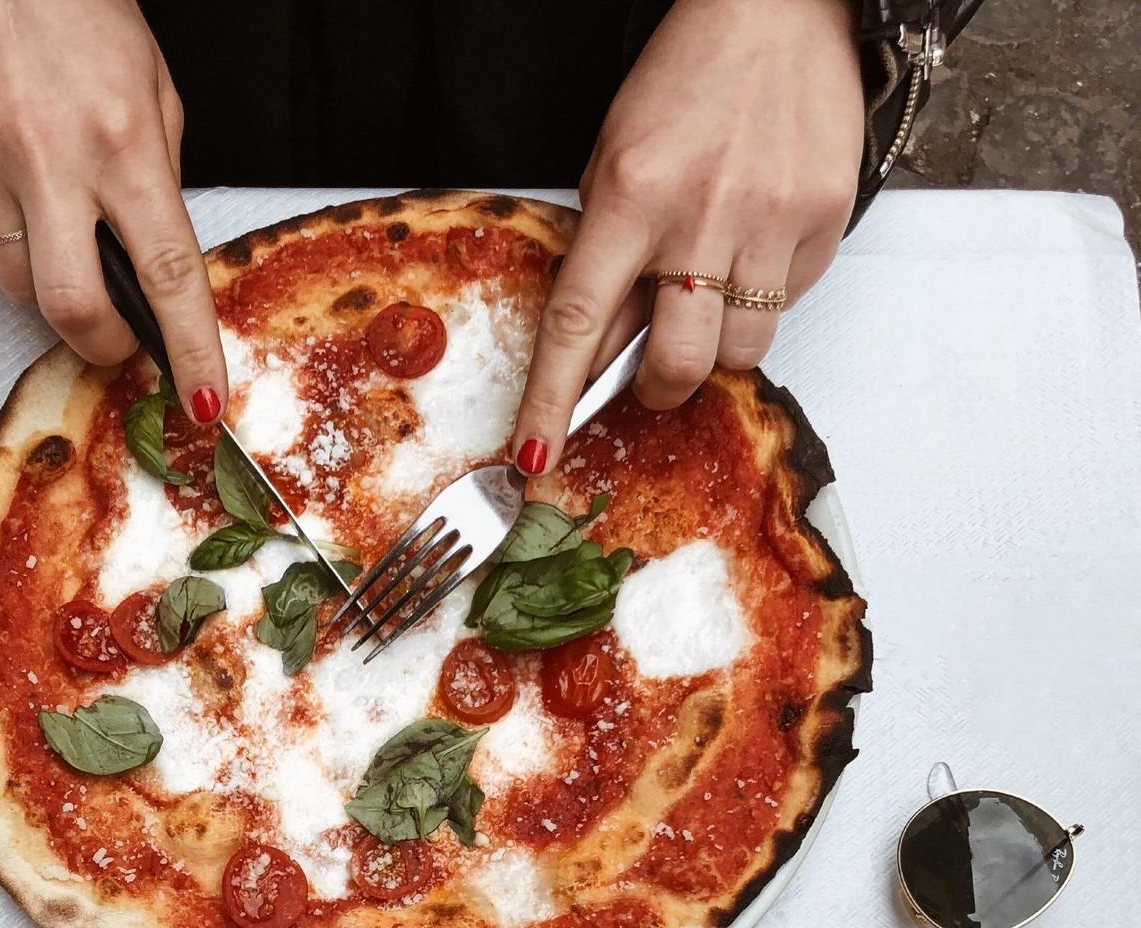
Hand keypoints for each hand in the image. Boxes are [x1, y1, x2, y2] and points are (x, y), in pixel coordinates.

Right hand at [0, 0, 225, 418]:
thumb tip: (151, 270)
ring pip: (17, 279)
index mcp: (122, 141)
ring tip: (56, 214)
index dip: (187, 348)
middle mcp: (49, 155)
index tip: (202, 399)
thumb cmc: (80, 15)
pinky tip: (9, 160)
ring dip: (46, 274)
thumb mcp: (153, 96)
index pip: (165, 272)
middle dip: (98, 341)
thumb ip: (156, 186)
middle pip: (70, 305)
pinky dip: (0, 215)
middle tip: (115, 335)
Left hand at [512, 0, 863, 473]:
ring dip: (716, 346)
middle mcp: (701, 214)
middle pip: (677, 364)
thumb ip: (607, 255)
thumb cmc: (690, 81)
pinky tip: (754, 244)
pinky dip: (764, 296)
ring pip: (738, 351)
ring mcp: (768, 221)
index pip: (579, 322)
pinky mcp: (821, 221)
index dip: (554, 400)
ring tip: (711, 293)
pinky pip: (786, 304)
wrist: (781, 10)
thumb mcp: (617, 160)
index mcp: (632, 196)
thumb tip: (602, 351)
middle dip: (657, 386)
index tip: (538, 452)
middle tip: (652, 369)